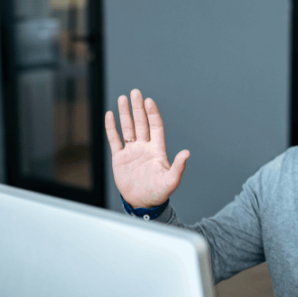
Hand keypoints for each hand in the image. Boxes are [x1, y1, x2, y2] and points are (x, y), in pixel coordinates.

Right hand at [105, 89, 189, 208]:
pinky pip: (114, 140)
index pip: (155, 126)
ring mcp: (132, 151)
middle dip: (138, 108)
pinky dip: (111, 128)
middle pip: (141, 123)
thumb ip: (178, 167)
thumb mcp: (171, 181)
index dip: (152, 113)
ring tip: (123, 98)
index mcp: (157, 150)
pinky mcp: (120, 158)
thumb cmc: (159, 193)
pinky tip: (110, 115)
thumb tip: (187, 153)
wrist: (143, 204)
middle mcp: (144, 147)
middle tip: (135, 92)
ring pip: (128, 128)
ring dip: (125, 114)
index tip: (148, 101)